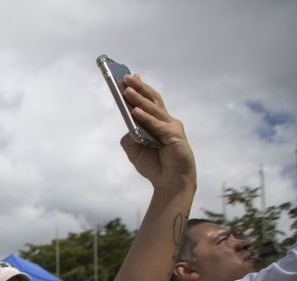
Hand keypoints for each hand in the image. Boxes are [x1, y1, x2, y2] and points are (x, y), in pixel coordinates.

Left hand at [119, 74, 194, 188]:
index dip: (140, 88)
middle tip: (126, 77)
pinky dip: (146, 118)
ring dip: (139, 99)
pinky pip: (157, 125)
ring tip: (127, 90)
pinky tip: (135, 111)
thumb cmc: (154, 166)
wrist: (169, 182)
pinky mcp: (174, 136)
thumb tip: (127, 125)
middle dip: (139, 87)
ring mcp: (171, 127)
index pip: (148, 101)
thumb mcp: (135, 151)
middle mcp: (166, 121)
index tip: (129, 76)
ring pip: (153, 110)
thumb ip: (130, 137)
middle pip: (152, 100)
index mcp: (157, 122)